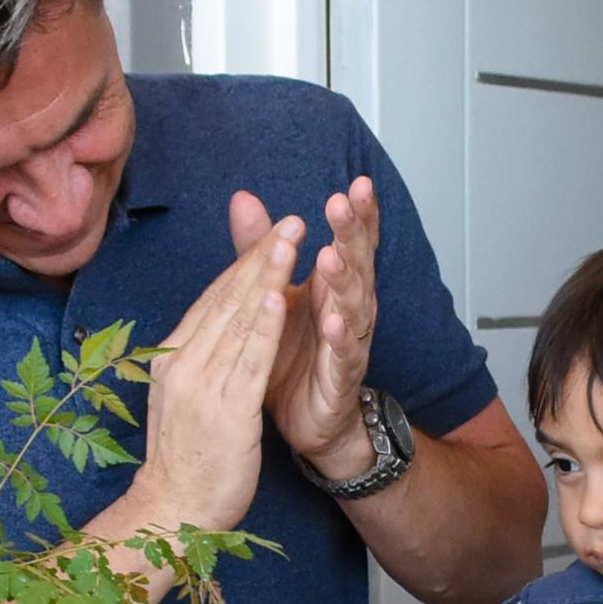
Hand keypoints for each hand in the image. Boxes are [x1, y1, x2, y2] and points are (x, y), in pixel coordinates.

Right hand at [127, 213, 303, 532]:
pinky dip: (265, 326)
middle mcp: (181, 365)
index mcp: (171, 359)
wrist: (173, 513)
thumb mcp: (187, 399)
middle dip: (261, 256)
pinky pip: (248, 361)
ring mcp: (200, 387)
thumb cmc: (185, 461)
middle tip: (292, 219)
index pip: (211, 299)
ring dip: (267, 275)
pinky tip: (282, 296)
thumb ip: (201, 359)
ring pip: (239, 320)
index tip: (272, 233)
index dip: (244, 263)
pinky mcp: (225, 413)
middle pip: (226, 299)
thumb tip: (213, 327)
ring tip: (292, 239)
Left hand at [242, 177, 383, 483]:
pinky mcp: (340, 378)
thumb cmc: (295, 355)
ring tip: (331, 257)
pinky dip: (338, 339)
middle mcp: (347, 309)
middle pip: (356, 263)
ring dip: (343, 281)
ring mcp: (347, 343)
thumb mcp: (276, 293)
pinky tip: (332, 323)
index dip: (358, 214)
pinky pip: (343, 356)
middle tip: (343, 202)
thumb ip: (264, 247)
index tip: (357, 183)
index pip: (351, 242)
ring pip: (353, 307)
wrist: (306, 420)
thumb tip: (244, 199)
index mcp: (333, 287)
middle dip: (351, 233)